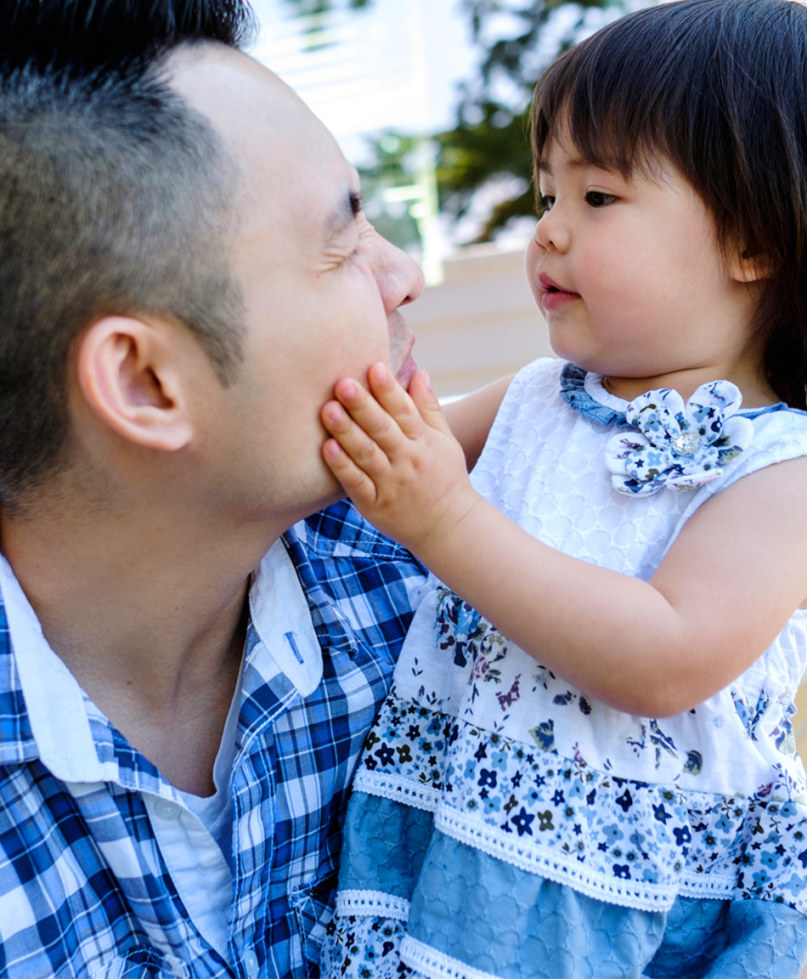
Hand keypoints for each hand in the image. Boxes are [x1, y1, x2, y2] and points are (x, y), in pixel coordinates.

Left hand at [321, 362, 481, 555]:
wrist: (448, 528)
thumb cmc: (444, 477)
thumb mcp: (445, 441)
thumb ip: (428, 407)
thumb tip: (418, 372)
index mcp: (423, 442)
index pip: (405, 411)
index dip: (389, 390)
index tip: (374, 367)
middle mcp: (407, 461)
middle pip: (382, 429)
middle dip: (362, 406)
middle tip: (342, 383)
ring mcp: (390, 484)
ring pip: (366, 454)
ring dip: (347, 431)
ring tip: (328, 409)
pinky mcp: (375, 505)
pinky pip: (356, 484)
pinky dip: (342, 466)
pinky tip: (327, 448)